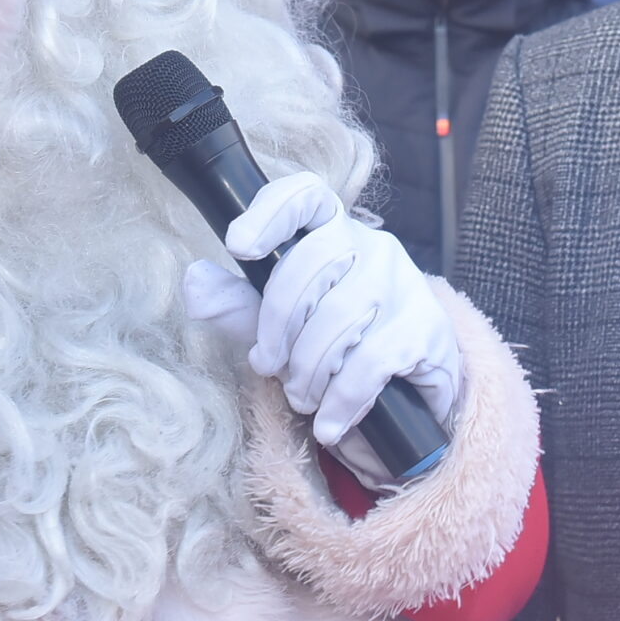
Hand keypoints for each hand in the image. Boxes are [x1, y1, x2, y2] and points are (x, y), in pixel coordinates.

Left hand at [214, 172, 461, 450]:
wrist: (414, 394)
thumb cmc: (339, 346)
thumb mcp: (281, 327)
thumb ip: (237, 306)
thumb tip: (193, 281)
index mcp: (333, 233)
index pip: (306, 196)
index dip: (271, 212)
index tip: (239, 246)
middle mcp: (373, 247)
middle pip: (312, 264)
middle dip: (277, 325)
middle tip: (268, 365)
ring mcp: (404, 285)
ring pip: (339, 318)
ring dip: (307, 372)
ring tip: (301, 397)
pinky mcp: (425, 329)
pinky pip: (370, 362)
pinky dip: (340, 401)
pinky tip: (329, 424)